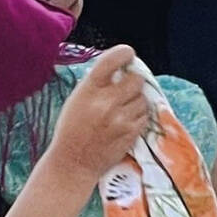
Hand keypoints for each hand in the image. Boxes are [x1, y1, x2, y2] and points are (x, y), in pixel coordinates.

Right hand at [47, 46, 147, 185]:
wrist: (73, 162)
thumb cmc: (72, 128)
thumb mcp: (77, 99)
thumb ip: (98, 83)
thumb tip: (121, 68)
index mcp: (89, 89)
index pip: (111, 61)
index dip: (124, 53)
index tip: (128, 54)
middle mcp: (106, 102)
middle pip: (136, 79)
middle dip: (133, 81)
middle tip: (125, 88)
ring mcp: (121, 119)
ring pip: (142, 98)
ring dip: (136, 100)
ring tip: (122, 108)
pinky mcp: (131, 133)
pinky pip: (145, 115)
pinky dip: (138, 115)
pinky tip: (126, 120)